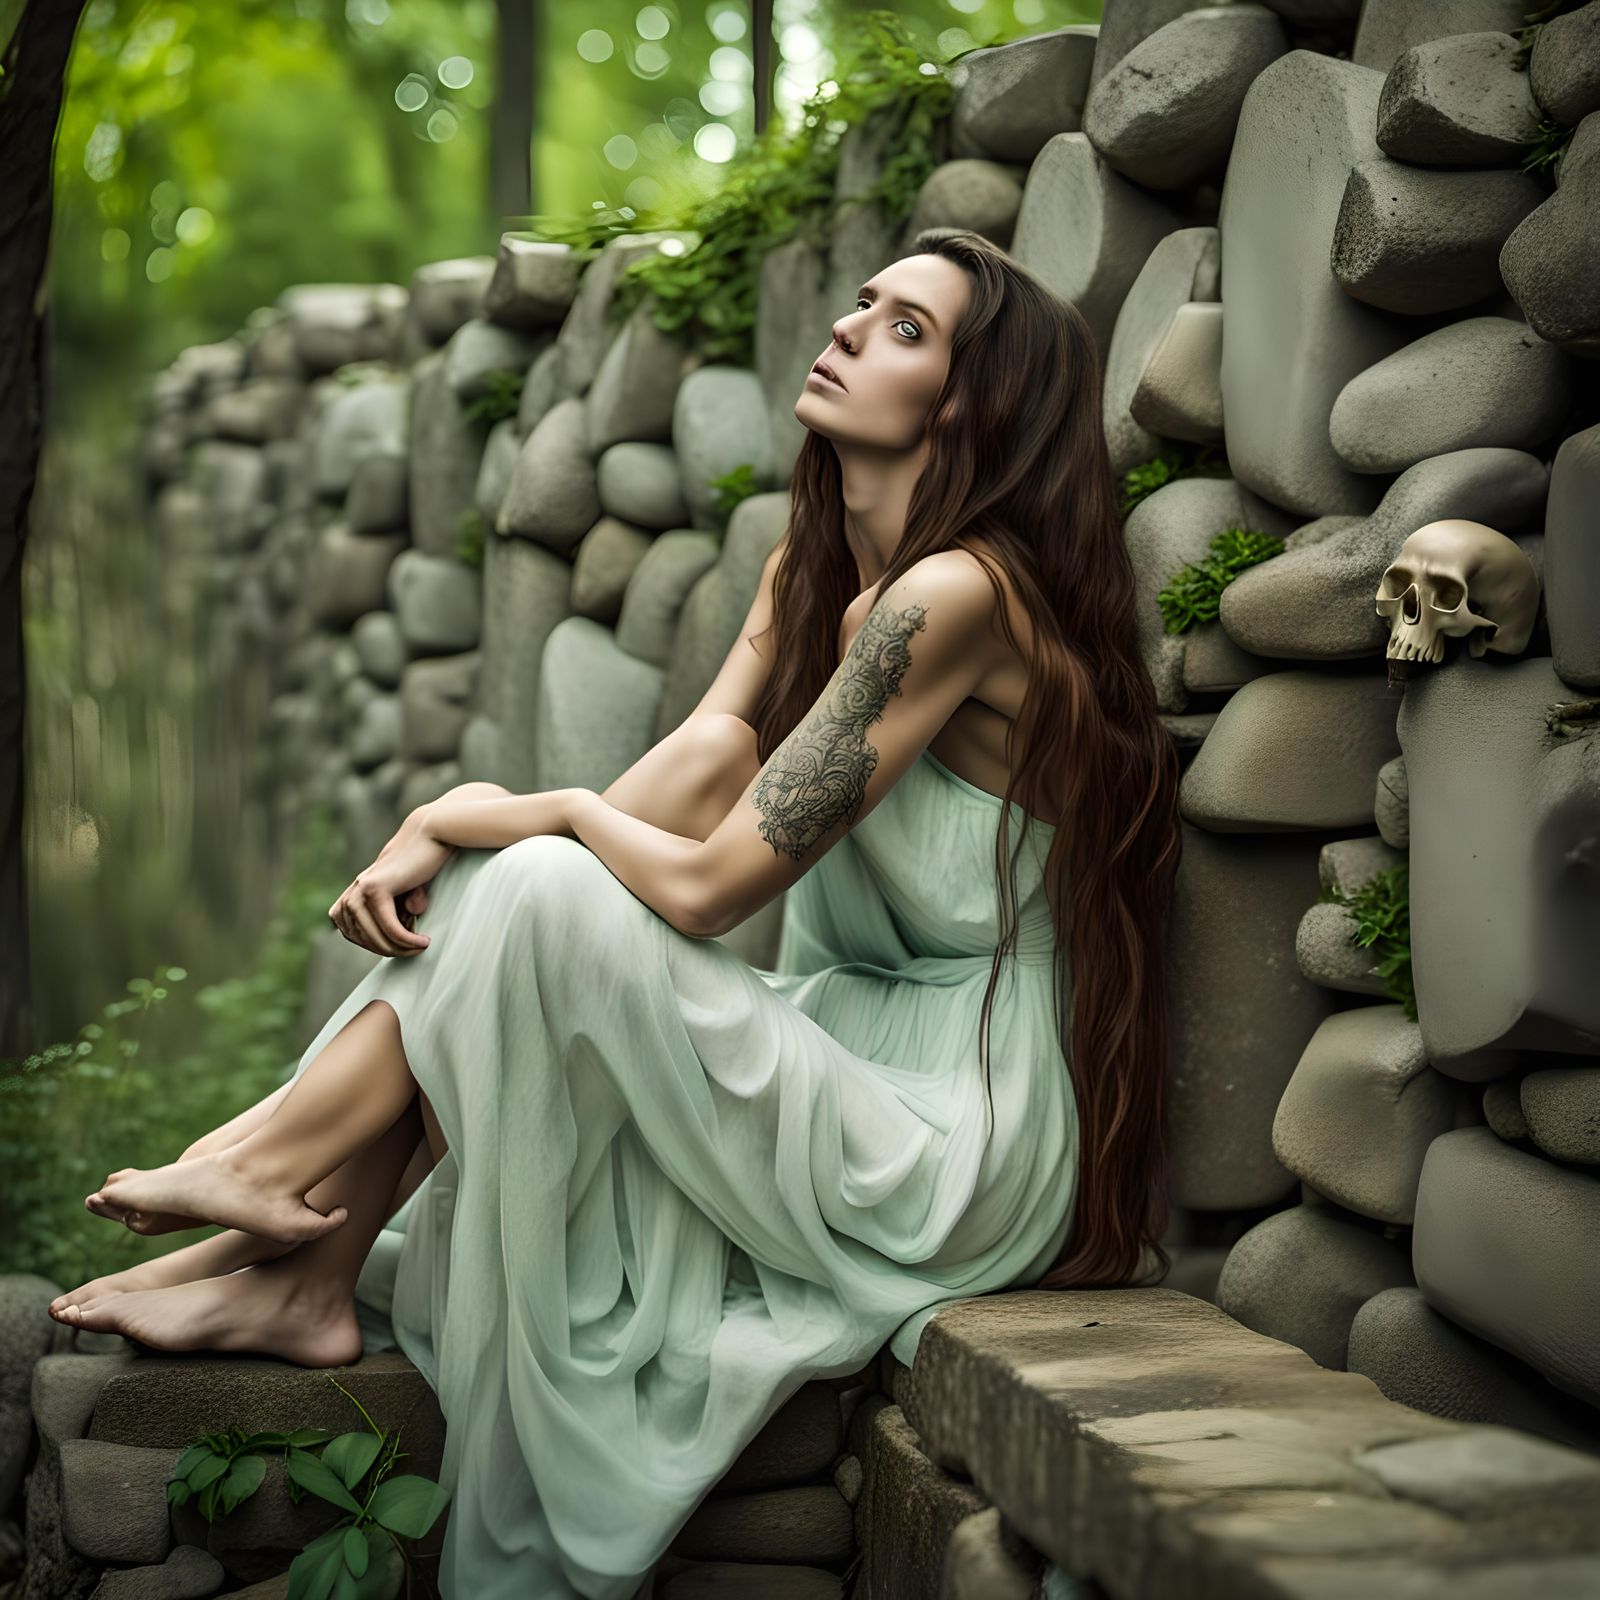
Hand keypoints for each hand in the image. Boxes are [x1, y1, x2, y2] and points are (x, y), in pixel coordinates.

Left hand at [328, 808, 458, 958]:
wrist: (431, 833)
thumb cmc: (422, 861)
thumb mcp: (406, 891)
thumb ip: (397, 910)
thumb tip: (401, 932)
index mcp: (356, 890)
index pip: (348, 930)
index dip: (369, 943)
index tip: (396, 946)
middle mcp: (355, 889)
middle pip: (359, 936)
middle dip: (386, 949)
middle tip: (413, 951)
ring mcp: (362, 887)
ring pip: (373, 934)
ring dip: (397, 947)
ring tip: (419, 947)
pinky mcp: (377, 887)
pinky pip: (389, 925)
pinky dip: (406, 939)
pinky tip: (422, 941)